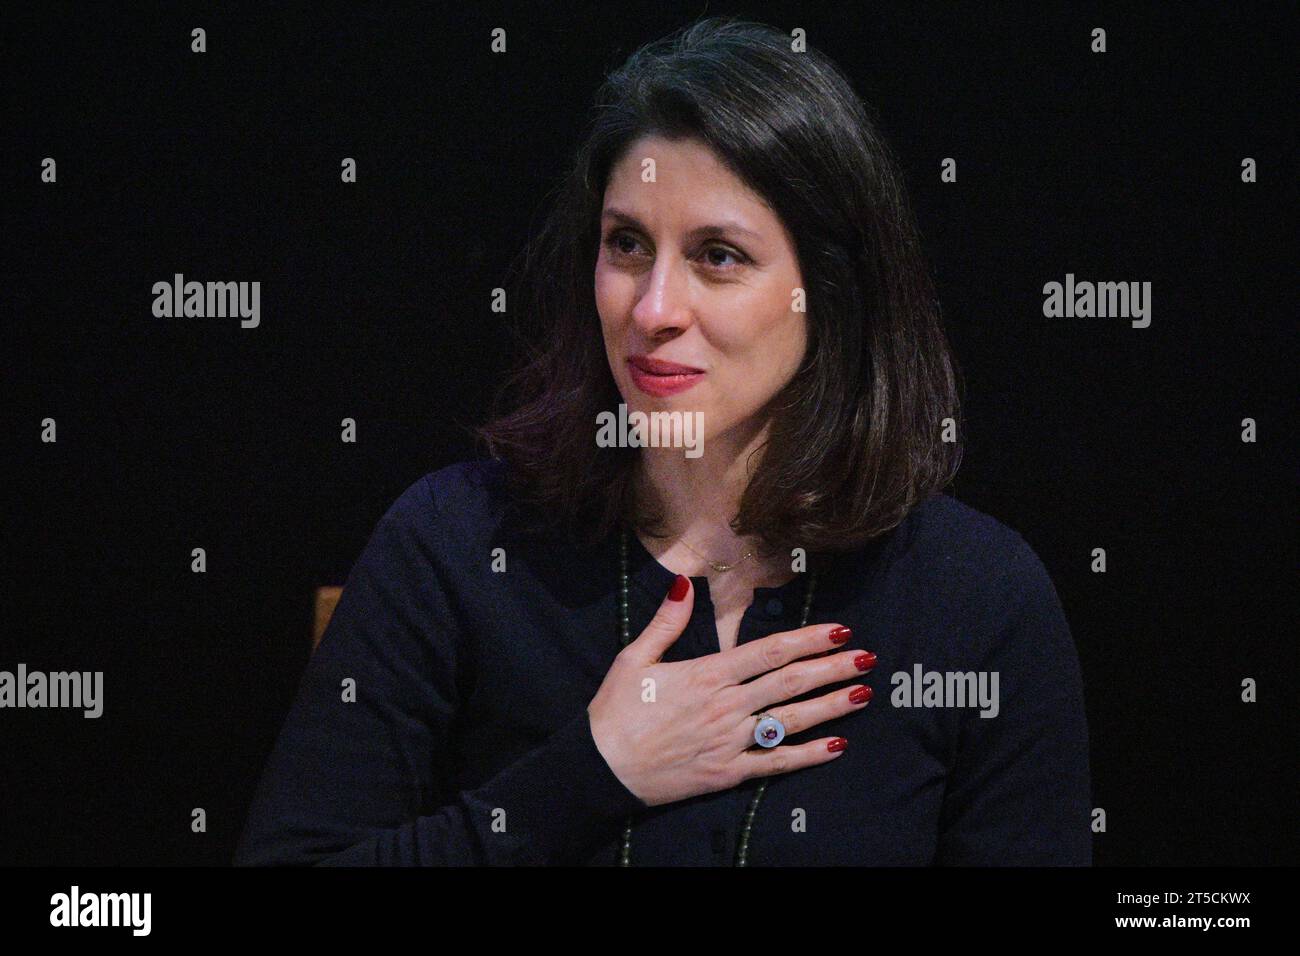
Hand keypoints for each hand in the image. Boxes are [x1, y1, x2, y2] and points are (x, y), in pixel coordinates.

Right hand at [588, 574, 872, 806]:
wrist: (602, 769)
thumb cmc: (616, 712)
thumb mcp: (634, 659)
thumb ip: (666, 622)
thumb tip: (683, 583)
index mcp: (706, 675)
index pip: (769, 652)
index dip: (808, 639)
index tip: (839, 630)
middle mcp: (726, 706)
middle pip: (790, 683)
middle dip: (832, 668)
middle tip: (867, 657)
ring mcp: (730, 741)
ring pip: (791, 721)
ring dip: (830, 706)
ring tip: (863, 693)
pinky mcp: (729, 772)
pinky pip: (776, 763)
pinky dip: (809, 755)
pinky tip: (838, 745)